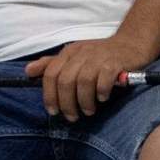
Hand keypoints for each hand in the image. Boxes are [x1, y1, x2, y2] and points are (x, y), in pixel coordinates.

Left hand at [24, 33, 156, 120]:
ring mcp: (99, 57)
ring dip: (84, 101)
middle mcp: (82, 53)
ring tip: (88, 110)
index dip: (49, 95)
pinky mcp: (116, 63)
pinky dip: (101, 92)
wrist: (131, 43)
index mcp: (69, 52)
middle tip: (72, 116)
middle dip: (66, 103)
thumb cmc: (100, 54)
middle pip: (65, 81)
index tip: (53, 111)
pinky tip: (102, 98)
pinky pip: (104, 79)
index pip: (51, 74)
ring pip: (83, 82)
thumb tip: (28, 71)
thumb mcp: (73, 56)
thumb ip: (51, 64)